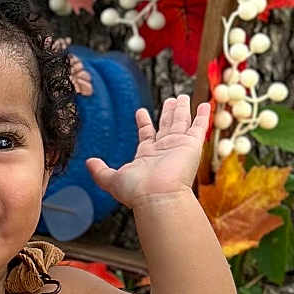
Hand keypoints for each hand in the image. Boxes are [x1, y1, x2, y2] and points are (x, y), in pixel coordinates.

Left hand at [86, 95, 208, 207]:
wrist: (157, 196)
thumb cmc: (136, 190)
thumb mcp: (112, 179)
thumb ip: (100, 171)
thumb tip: (88, 163)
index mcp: (146, 155)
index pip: (146, 134)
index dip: (143, 122)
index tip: (140, 111)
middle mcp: (164, 150)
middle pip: (167, 126)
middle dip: (168, 113)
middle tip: (171, 99)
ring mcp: (178, 146)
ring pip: (181, 123)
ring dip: (182, 110)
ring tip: (182, 97)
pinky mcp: (191, 145)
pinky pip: (199, 127)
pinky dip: (202, 116)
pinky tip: (205, 105)